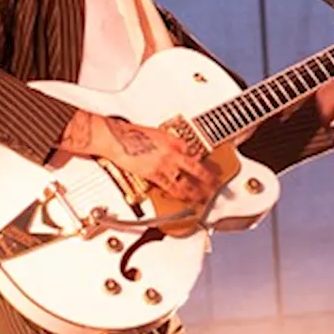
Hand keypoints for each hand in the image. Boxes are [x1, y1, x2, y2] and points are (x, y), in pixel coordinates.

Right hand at [95, 116, 219, 204]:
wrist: (117, 139)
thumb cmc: (133, 135)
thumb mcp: (158, 134)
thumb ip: (171, 144)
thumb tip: (179, 151)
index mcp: (174, 141)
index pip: (195, 153)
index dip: (204, 162)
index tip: (211, 168)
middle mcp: (173, 153)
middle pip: (197, 169)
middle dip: (208, 179)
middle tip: (216, 185)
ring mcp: (165, 165)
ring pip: (186, 182)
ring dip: (196, 191)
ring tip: (203, 198)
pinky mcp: (154, 175)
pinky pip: (171, 188)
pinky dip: (180, 195)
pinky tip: (185, 199)